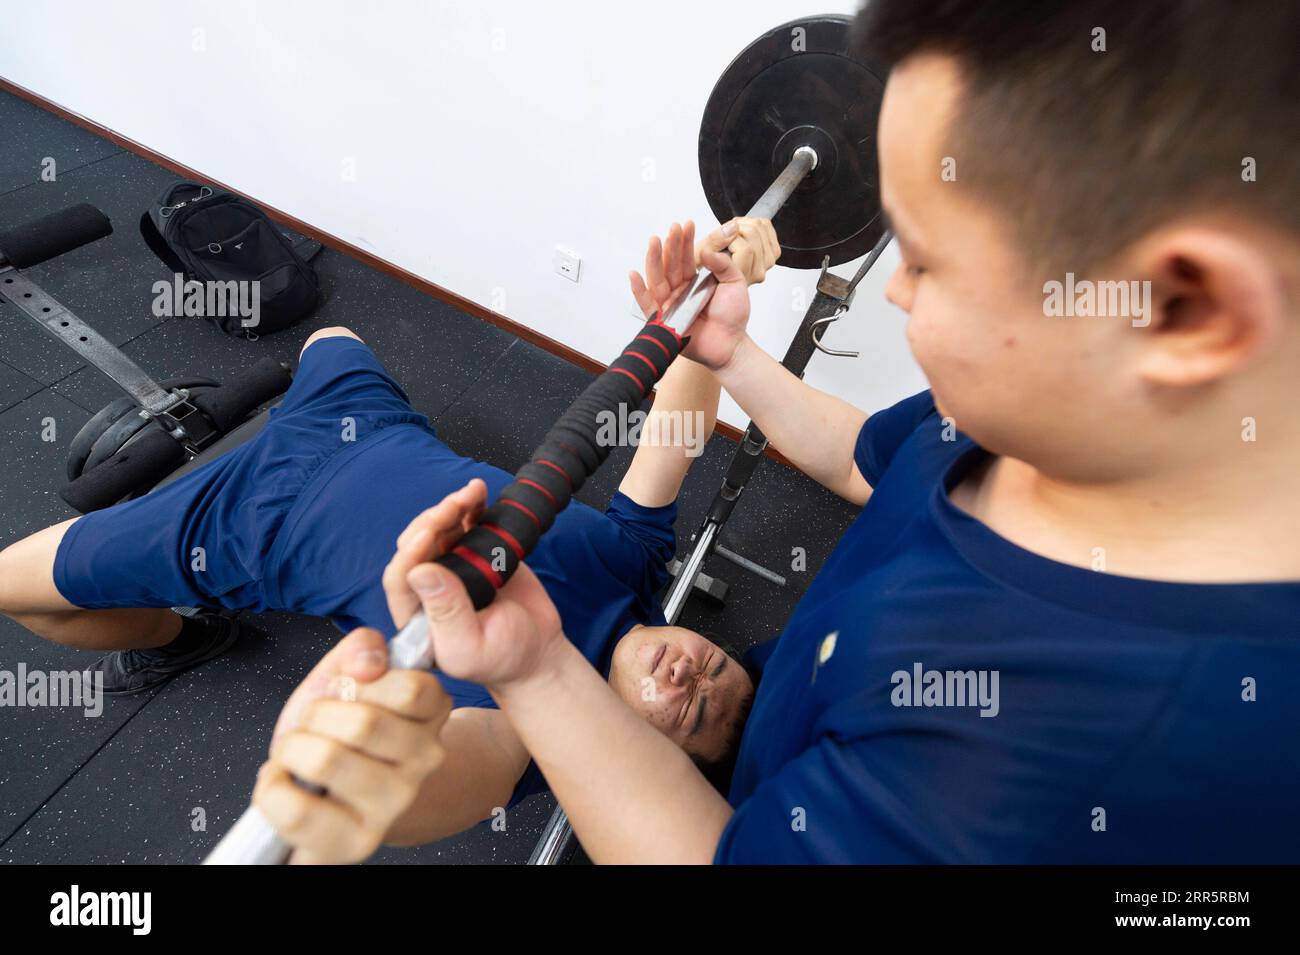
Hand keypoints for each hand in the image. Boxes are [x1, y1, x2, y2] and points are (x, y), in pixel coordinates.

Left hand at [254, 628, 451, 863]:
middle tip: (313, 724)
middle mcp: (423, 762)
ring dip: (291, 749)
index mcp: (431, 713)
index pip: (410, 689)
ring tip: (297, 754)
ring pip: (327, 760)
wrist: (332, 790)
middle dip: (316, 714)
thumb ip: (360, 649)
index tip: (348, 689)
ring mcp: (392, 806)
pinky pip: (297, 810)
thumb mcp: (346, 675)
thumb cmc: (338, 730)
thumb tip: (367, 662)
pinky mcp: (355, 844)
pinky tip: (285, 783)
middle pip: (364, 723)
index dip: (362, 682)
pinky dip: (272, 789)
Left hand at [383, 478, 565, 687]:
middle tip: (454, 506)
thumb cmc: (504, 658)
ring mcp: (453, 567)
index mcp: (418, 615)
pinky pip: (467, 525)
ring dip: (451, 507)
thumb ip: (447, 613)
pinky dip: (471, 507)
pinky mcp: (476, 554)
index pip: (400, 578)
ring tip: (472, 493)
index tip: (429, 534)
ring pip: (440, 529)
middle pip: (417, 545)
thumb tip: (420, 572)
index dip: (410, 553)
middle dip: (433, 521)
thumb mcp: (471, 646)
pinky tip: (479, 493)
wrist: (538, 651)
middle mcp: (429, 588)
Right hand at [629, 218, 779, 370]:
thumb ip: (723, 265)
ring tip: (654, 241)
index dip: (685, 241)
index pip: (686, 258)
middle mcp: (679, 291)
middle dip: (670, 246)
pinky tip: (634, 274)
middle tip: (672, 228)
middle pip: (670, 265)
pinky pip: (647, 304)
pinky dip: (639, 290)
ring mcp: (670, 304)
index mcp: (694, 281)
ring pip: (657, 279)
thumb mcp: (735, 282)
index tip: (686, 224)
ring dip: (653, 260)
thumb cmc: (733, 316)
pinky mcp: (663, 320)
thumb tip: (707, 251)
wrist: (732, 344)